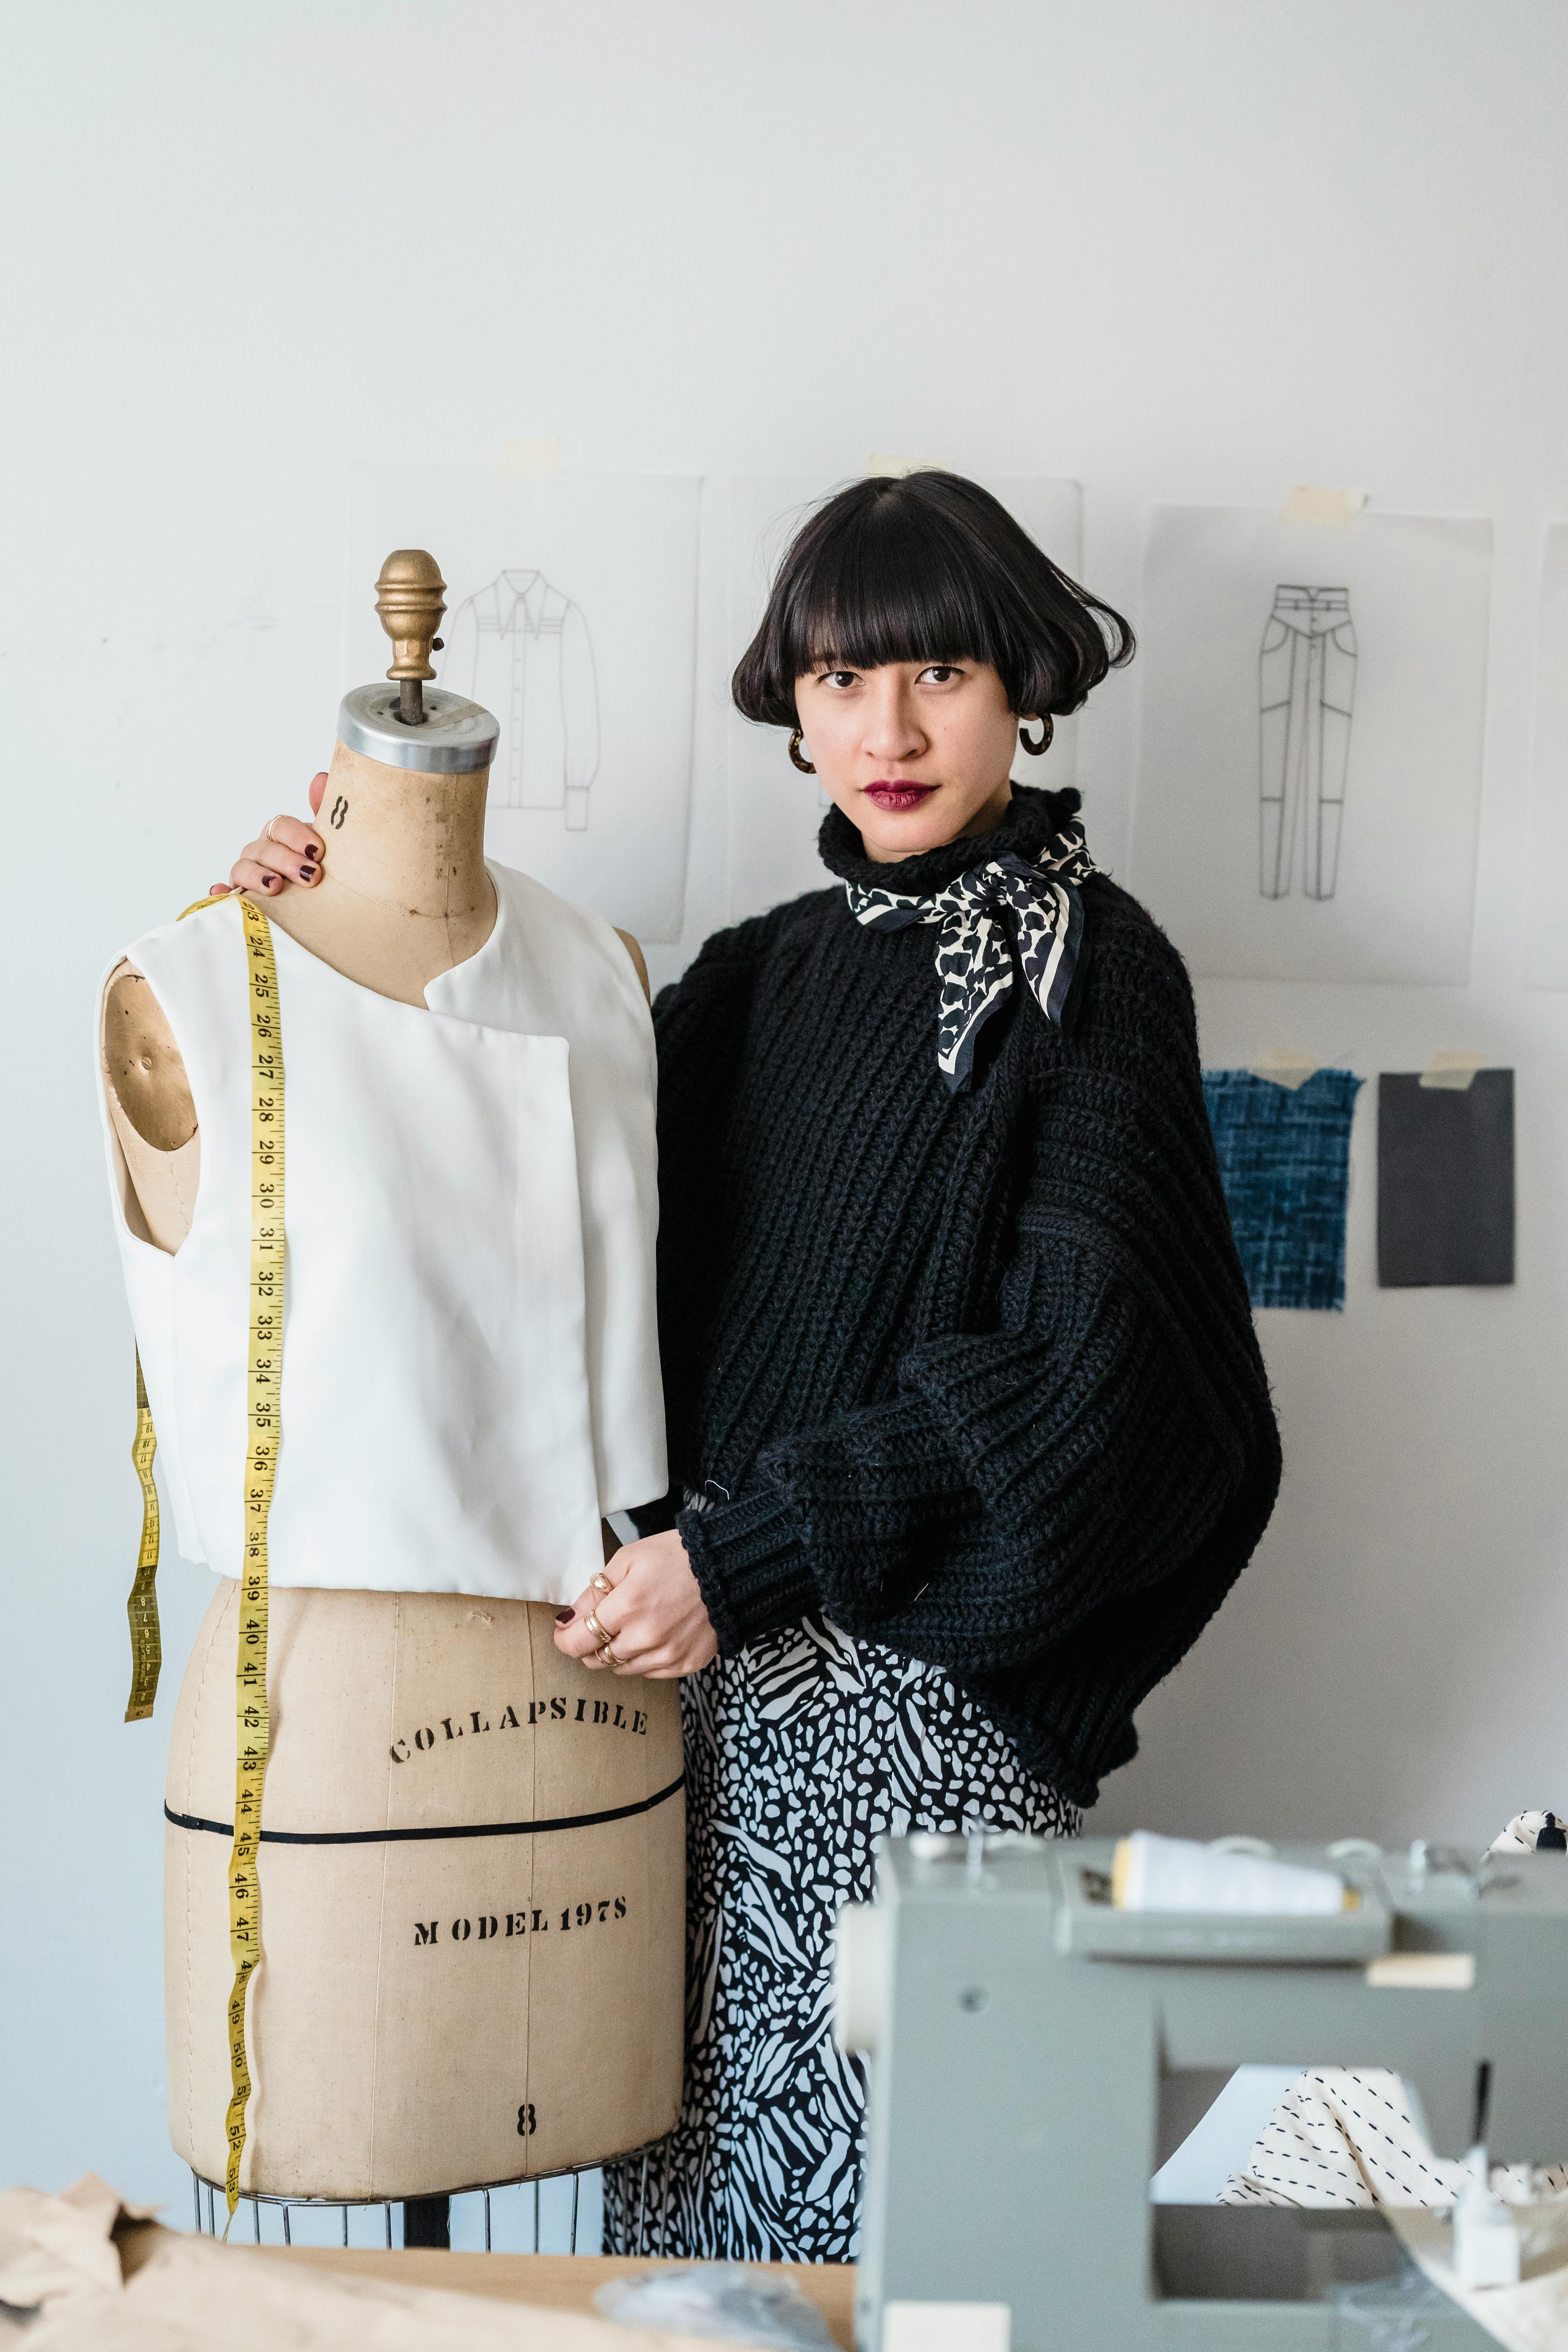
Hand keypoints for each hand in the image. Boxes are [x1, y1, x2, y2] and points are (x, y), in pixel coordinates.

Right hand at [208, 774, 328, 899]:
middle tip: (311, 875)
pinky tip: (222, 893)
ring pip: (244, 868)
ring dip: (257, 876)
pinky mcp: (240, 897)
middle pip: (265, 849)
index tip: (318, 851)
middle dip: (286, 861)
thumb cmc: (323, 870)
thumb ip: (327, 814)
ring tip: (275, 886)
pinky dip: (223, 893)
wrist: (327, 907)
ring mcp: (248, 874)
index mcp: (283, 837)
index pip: (282, 826)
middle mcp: (262, 852)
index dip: (297, 835)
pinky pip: (227, 893)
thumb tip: (320, 779)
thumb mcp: (332, 845)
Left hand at [554, 1529, 717, 1679]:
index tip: (564, 1631)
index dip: (565, 1638)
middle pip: (597, 1659)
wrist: (729, 1567)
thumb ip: (595, 1591)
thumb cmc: (676, 1556)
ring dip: (616, 1653)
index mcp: (628, 1607)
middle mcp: (647, 1638)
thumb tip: (568, 1620)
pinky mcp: (687, 1664)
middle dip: (590, 1645)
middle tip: (599, 1625)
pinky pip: (651, 1673)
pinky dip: (643, 1659)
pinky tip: (653, 1636)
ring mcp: (669, 1655)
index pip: (579, 1642)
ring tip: (629, 1627)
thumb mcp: (627, 1558)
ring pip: (622, 1669)